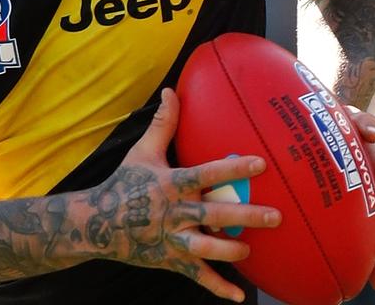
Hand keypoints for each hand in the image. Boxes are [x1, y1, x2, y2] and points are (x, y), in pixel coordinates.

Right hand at [98, 89, 280, 302]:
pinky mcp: (171, 260)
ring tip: (250, 250)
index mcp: (171, 184)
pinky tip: (239, 297)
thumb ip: (163, 124)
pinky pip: (197, 276)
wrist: (98, 224)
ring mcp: (173, 240)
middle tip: (276, 216)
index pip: (206, 174)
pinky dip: (218, 288)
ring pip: (207, 248)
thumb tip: (171, 90)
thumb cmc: (124, 184)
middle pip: (214, 215)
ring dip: (231, 251)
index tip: (260, 163)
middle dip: (246, 216)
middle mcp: (174, 213)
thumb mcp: (142, 152)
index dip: (232, 168)